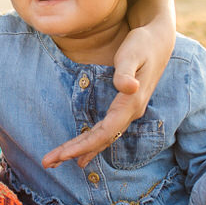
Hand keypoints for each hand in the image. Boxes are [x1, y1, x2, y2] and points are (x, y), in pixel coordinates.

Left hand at [44, 4, 174, 167]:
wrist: (158, 41)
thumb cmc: (142, 44)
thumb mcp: (133, 53)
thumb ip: (126, 71)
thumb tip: (128, 87)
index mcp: (132, 102)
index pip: (105, 132)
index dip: (85, 145)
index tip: (64, 155)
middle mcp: (131, 112)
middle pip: (101, 140)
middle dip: (74, 152)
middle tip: (47, 163)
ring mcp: (128, 112)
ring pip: (102, 138)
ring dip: (80, 151)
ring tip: (56, 162)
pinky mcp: (124, 109)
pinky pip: (105, 132)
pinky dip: (91, 144)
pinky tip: (81, 153)